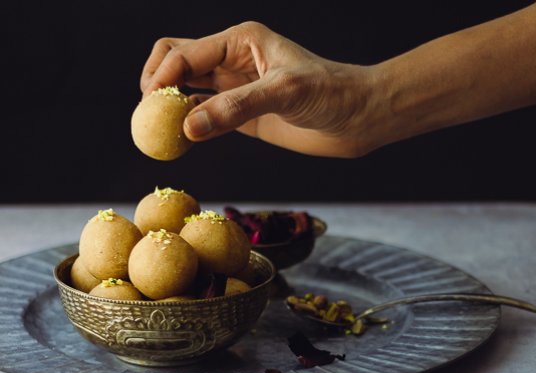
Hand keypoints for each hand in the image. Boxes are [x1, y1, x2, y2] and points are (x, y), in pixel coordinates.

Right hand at [140, 21, 373, 157]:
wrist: (356, 118)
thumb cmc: (331, 93)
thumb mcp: (284, 92)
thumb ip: (236, 108)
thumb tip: (188, 127)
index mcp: (240, 40)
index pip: (184, 52)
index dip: (161, 76)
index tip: (150, 105)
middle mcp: (232, 61)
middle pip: (176, 62)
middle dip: (157, 84)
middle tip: (149, 115)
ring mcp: (235, 89)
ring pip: (187, 90)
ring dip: (169, 107)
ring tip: (157, 131)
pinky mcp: (241, 115)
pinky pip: (204, 116)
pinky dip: (188, 126)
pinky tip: (181, 140)